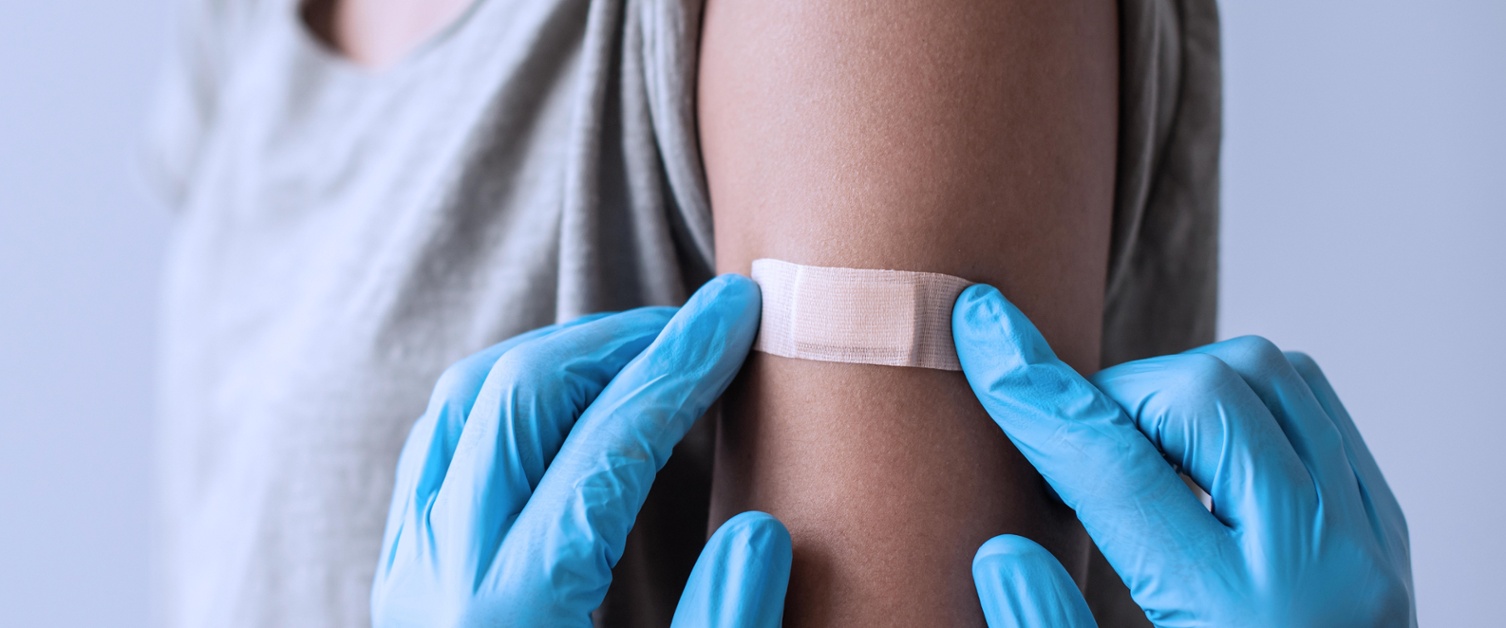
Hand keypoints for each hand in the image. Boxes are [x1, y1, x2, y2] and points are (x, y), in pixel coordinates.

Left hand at [370, 275, 792, 626]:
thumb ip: (719, 624)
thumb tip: (759, 528)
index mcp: (516, 607)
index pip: (608, 444)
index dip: (681, 365)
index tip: (735, 312)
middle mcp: (445, 574)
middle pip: (518, 392)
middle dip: (615, 339)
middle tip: (693, 326)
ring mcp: (408, 571)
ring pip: (462, 403)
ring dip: (553, 358)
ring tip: (635, 356)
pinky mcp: (397, 578)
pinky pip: (436, 446)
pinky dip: (501, 399)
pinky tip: (560, 411)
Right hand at [952, 285, 1413, 626]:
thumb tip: (1000, 549)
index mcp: (1234, 614)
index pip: (1115, 466)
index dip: (1033, 392)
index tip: (980, 325)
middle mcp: (1318, 562)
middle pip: (1206, 397)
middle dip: (1117, 398)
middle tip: (1078, 450)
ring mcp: (1364, 536)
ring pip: (1270, 377)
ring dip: (1183, 390)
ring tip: (1137, 452)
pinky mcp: (1385, 524)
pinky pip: (1313, 402)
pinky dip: (1244, 399)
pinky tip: (1199, 453)